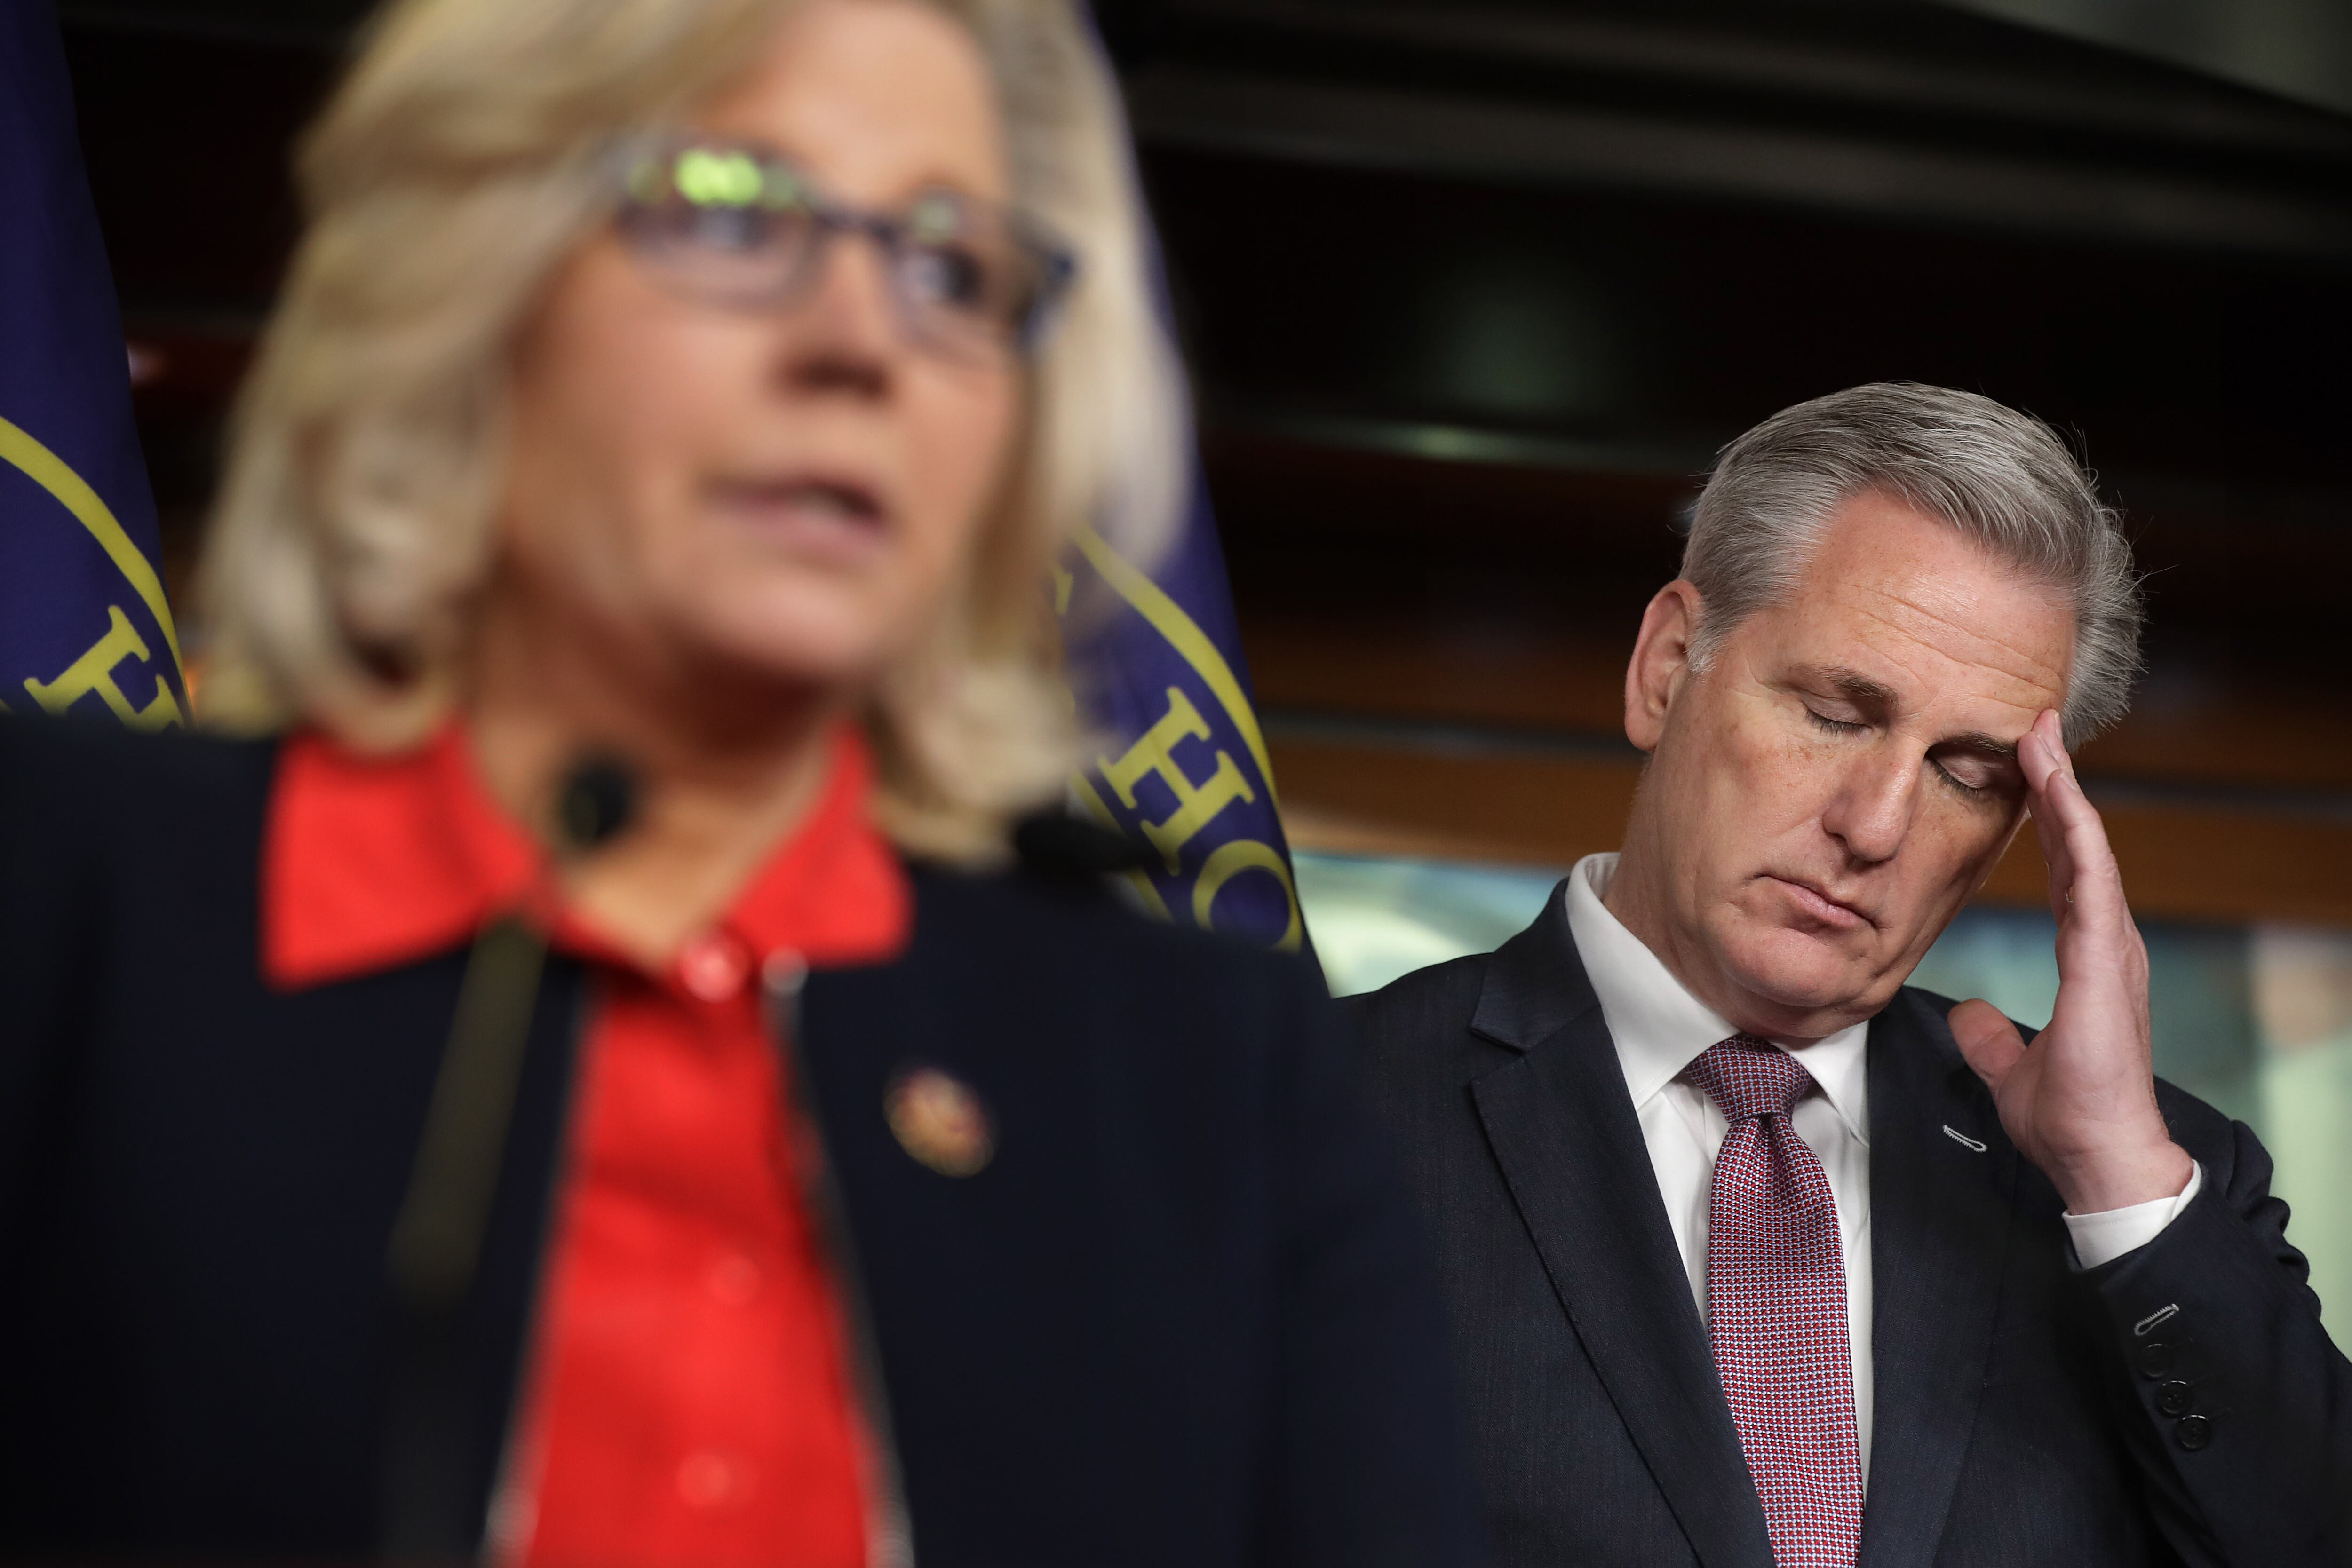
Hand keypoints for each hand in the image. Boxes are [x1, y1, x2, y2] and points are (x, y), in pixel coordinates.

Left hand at [1948, 710, 2193, 1214]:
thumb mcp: (2012, 1065)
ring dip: (2066, 792)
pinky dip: (2079, 834)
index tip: (2028, 771)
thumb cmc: (2068, 1116)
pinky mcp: (2106, 962)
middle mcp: (2105, 943)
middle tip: (2036, 727)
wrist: (2099, 1158)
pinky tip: (2064, 795)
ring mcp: (2112, 949)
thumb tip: (1974, 1016)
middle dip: (2057, 785)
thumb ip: (1994, 1037)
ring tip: (2043, 738)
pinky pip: (2094, 882)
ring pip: (2089, 850)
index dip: (2049, 821)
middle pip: (2081, 847)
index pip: (2067, 873)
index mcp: (2087, 958)